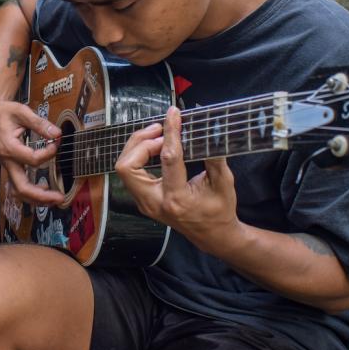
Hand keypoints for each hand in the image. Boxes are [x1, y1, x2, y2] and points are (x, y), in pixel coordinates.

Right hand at [0, 95, 63, 204]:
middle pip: (21, 187)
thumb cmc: (3, 112)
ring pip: (19, 191)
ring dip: (36, 199)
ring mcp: (8, 166)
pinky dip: (32, 193)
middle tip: (59, 197)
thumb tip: (56, 134)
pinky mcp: (11, 167)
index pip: (32, 160)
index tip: (57, 142)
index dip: (48, 153)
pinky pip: (19, 186)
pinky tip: (44, 190)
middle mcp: (7, 161)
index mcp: (8, 148)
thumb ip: (39, 123)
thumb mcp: (21, 112)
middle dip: (41, 196)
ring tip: (54, 199)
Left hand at [114, 106, 241, 252]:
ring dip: (138, 147)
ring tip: (158, 135)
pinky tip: (154, 146)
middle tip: (160, 129)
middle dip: (140, 142)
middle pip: (127, 167)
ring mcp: (145, 203)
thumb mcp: (224, 182)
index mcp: (176, 199)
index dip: (170, 132)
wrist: (212, 234)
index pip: (168, 159)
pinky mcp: (142, 200)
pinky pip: (130, 173)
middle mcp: (155, 203)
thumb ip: (215, 156)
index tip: (173, 115)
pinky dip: (138, 155)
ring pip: (124, 169)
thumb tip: (210, 129)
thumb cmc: (219, 210)